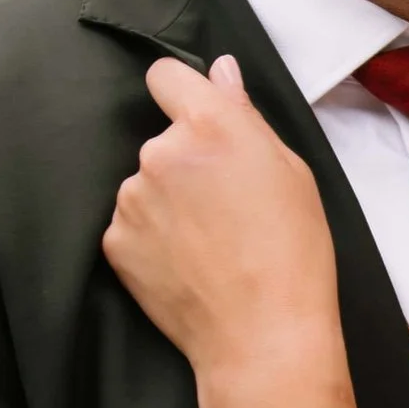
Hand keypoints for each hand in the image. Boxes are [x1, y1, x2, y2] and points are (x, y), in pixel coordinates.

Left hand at [102, 55, 339, 387]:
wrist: (263, 336)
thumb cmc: (293, 253)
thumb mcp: (291, 172)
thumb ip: (245, 114)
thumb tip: (220, 72)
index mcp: (209, 125)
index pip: (164, 75)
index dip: (180, 93)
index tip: (195, 118)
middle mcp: (159, 153)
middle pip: (162, 139)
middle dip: (186, 163)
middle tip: (225, 206)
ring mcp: (131, 199)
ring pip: (146, 185)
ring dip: (168, 203)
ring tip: (209, 243)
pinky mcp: (115, 242)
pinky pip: (131, 224)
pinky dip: (153, 238)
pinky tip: (188, 264)